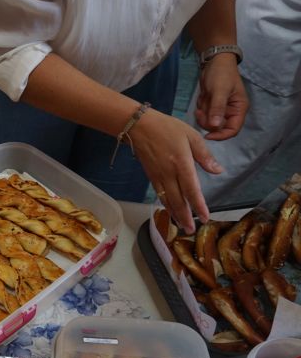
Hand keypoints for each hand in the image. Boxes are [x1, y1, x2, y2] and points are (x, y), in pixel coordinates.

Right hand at [130, 109, 222, 233]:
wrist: (139, 127)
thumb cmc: (167, 128)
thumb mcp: (191, 136)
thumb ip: (204, 155)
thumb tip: (218, 170)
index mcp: (181, 164)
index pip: (191, 190)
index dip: (198, 205)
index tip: (205, 217)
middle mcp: (169, 174)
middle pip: (177, 201)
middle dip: (185, 217)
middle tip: (192, 230)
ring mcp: (158, 177)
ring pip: (167, 200)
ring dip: (175, 215)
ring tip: (182, 227)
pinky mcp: (151, 177)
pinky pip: (160, 195)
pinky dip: (166, 206)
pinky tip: (171, 211)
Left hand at [194, 53, 248, 139]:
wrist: (214, 62)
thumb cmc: (221, 74)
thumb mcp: (219, 90)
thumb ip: (218, 108)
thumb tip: (215, 126)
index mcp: (239, 109)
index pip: (233, 130)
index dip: (221, 136)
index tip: (207, 136)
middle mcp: (231, 112)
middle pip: (218, 128)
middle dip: (208, 122)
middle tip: (200, 112)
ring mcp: (221, 110)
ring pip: (209, 123)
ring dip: (203, 115)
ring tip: (201, 103)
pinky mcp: (212, 107)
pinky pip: (204, 115)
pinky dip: (201, 110)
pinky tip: (202, 99)